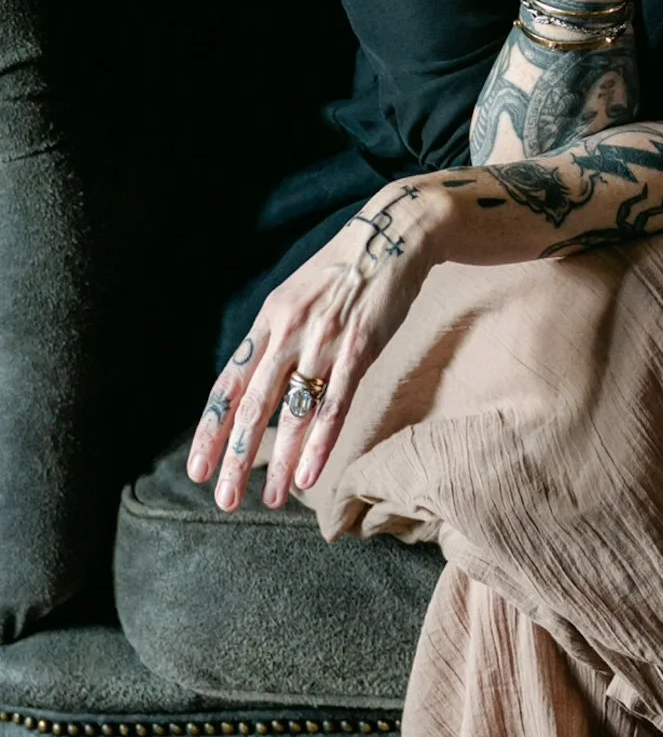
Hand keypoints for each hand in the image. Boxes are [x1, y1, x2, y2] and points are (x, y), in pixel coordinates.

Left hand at [185, 178, 439, 512]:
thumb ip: (275, 339)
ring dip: (280, 461)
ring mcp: (324, 339)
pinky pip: (335, 403)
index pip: (228, 384)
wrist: (390, 236)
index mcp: (268, 321)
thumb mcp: (295, 298)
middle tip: (225, 501)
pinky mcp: (360, 347)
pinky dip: (319, 442)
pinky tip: (308, 473)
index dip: (211, 429)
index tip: (197, 469)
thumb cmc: (342, 274)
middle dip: (236, 457)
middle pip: (253, 406)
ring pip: (293, 411)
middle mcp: (288, 331)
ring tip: (272, 499)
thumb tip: (254, 387)